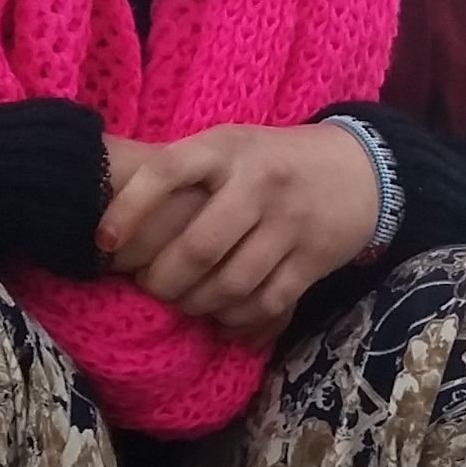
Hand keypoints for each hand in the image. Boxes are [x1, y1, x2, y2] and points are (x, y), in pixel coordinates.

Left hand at [99, 121, 383, 348]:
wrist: (360, 168)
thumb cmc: (271, 161)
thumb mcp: (229, 146)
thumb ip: (183, 171)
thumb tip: (116, 226)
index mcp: (226, 147)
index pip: (167, 171)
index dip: (130, 209)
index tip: (105, 244)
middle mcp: (259, 182)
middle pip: (199, 247)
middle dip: (164, 282)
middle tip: (152, 289)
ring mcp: (291, 222)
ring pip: (232, 283)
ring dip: (199, 305)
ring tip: (185, 305)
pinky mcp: (315, 258)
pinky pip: (268, 302)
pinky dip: (239, 320)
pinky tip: (223, 320)